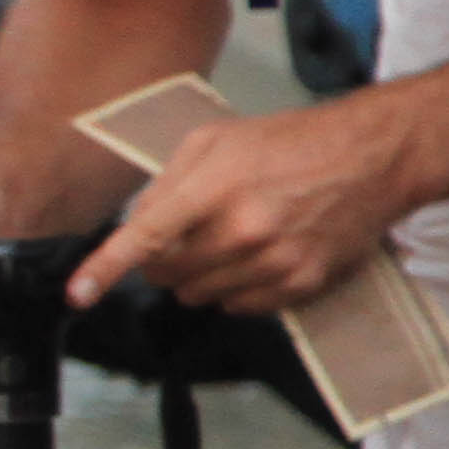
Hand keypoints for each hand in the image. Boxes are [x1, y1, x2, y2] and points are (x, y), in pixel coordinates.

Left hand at [74, 96, 424, 312]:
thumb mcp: (216, 140)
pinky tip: (256, 256)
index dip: (105, 269)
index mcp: (216, 188)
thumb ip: (167, 182)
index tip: (78, 294)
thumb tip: (137, 225)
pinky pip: (240, 308)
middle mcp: (244, 232)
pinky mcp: (301, 286)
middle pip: (168, 275)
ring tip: (229, 238)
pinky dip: (235, 290)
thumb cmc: (291, 142)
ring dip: (199, 276)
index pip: (147, 238)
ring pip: (200, 296)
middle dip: (162, 259)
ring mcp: (275, 264)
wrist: (371, 158)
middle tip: (185, 234)